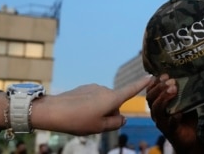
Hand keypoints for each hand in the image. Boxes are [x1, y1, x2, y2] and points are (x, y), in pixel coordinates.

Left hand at [30, 75, 153, 134]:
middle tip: (95, 124)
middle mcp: (105, 90)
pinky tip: (78, 114)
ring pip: (103, 102)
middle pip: (115, 103)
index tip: (151, 76)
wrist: (52, 111)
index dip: (142, 84)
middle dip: (110, 113)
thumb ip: (115, 124)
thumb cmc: (78, 120)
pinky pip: (93, 99)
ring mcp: (93, 88)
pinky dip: (90, 107)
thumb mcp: (99, 128)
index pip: (131, 90)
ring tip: (84, 120)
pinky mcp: (83, 89)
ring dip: (99, 111)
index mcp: (112, 98)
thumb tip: (122, 118)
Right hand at [146, 74, 198, 149]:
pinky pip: (169, 123)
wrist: (189, 136)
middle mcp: (156, 113)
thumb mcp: (183, 100)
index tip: (164, 74)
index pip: (150, 91)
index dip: (154, 82)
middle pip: (150, 98)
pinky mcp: (170, 131)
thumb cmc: (185, 115)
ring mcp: (162, 122)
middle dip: (160, 88)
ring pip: (156, 110)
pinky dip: (174, 117)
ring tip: (174, 90)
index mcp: (157, 104)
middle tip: (171, 81)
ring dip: (164, 98)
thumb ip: (181, 89)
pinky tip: (179, 112)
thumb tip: (185, 73)